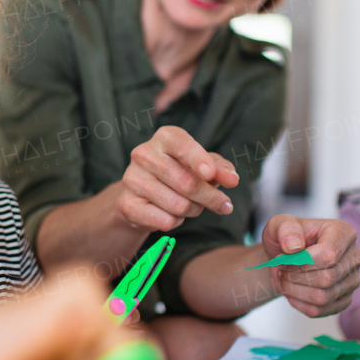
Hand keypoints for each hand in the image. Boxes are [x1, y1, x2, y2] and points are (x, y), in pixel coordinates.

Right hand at [117, 126, 239, 232]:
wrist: (143, 194)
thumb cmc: (180, 173)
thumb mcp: (204, 166)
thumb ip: (221, 169)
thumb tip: (232, 178)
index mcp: (165, 137)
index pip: (184, 148)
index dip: (200, 161)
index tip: (210, 174)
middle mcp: (144, 154)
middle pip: (188, 183)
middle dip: (210, 198)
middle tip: (221, 204)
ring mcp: (132, 179)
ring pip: (179, 205)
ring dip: (193, 211)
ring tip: (189, 205)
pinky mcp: (127, 204)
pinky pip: (165, 221)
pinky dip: (176, 222)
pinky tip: (170, 214)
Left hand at [260, 215, 359, 317]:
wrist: (287, 255)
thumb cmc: (287, 238)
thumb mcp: (279, 223)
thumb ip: (285, 229)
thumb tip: (294, 246)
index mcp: (344, 233)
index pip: (329, 255)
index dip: (301, 262)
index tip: (282, 259)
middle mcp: (355, 257)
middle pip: (327, 278)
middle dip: (295, 277)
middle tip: (280, 269)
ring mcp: (353, 280)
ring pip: (323, 297)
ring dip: (295, 291)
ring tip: (284, 279)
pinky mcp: (345, 299)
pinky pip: (321, 310)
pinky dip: (300, 304)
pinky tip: (292, 291)